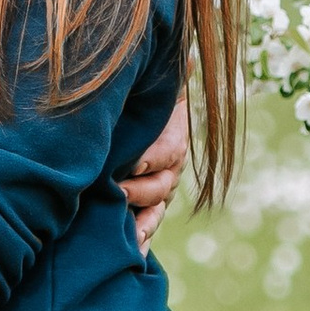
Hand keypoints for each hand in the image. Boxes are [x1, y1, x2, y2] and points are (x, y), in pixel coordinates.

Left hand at [118, 85, 191, 246]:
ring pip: (156, 211)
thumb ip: (171, 74)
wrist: (140, 117)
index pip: (167, 151)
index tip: (134, 162)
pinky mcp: (145, 209)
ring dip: (144, 224)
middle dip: (141, 190)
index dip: (153, 157)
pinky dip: (141, 242)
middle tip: (119, 192)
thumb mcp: (156, 87)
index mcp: (171, 140)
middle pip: (161, 185)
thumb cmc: (144, 101)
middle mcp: (168, 170)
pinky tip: (132, 255)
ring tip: (131, 236)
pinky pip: (147, 228)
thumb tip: (191, 55)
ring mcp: (158, 192)